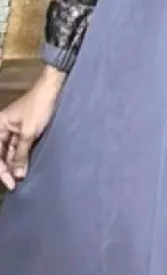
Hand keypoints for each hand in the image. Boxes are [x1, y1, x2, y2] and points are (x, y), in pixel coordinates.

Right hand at [0, 66, 64, 190]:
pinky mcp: (26, 130)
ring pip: (11, 152)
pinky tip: (25, 167)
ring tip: (20, 179)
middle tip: (15, 185)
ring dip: (15, 164)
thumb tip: (17, 174)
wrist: (54, 89)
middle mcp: (3, 128)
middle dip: (7, 169)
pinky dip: (22, 157)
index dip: (1, 170)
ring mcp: (15, 129)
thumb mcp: (29, 132)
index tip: (10, 183)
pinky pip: (20, 147)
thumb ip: (21, 153)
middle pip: (1, 154)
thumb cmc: (39, 106)